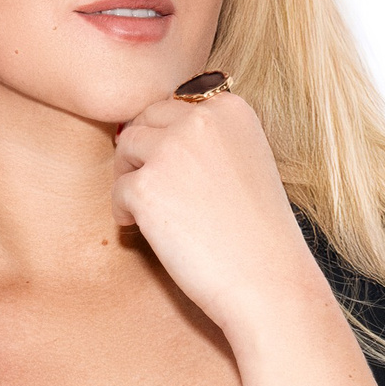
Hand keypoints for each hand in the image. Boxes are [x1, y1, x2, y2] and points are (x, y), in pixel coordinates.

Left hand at [111, 88, 321, 342]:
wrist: (267, 280)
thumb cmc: (257, 232)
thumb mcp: (246, 161)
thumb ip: (208, 138)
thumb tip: (153, 128)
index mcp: (230, 107)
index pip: (174, 105)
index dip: (164, 138)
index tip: (172, 172)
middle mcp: (201, 118)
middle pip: (145, 119)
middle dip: (141, 152)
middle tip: (151, 191)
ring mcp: (171, 149)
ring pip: (126, 147)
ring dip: (129, 177)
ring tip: (147, 210)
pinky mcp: (146, 185)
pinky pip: (117, 188)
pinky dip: (124, 212)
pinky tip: (145, 232)